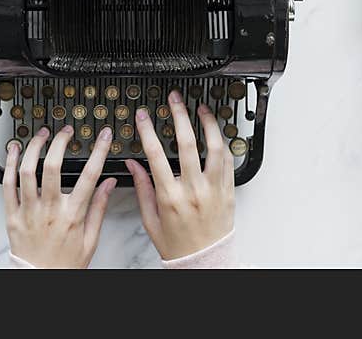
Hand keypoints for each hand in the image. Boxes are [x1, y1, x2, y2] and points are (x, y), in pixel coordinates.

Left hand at [4, 124, 116, 267]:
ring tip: (41, 135)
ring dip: (34, 147)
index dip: (99, 151)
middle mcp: (49, 210)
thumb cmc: (65, 264)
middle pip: (53, 167)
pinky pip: (7, 185)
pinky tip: (14, 150)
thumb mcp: (91, 240)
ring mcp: (28, 212)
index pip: (89, 175)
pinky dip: (9, 164)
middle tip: (66, 131)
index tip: (104, 136)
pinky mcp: (11, 216)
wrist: (40, 282)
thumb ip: (99, 208)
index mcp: (72, 215)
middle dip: (60, 142)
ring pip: (27, 171)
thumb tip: (109, 183)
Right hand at [125, 90, 234, 260]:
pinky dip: (222, 144)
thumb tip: (133, 165)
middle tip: (175, 99)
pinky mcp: (228, 192)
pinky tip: (216, 134)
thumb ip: (143, 189)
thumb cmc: (178, 246)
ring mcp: (214, 190)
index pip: (156, 155)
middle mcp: (194, 190)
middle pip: (187, 143)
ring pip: (215, 148)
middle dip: (179, 115)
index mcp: (170, 197)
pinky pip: (228, 162)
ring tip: (202, 108)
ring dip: (208, 124)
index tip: (144, 116)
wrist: (205, 263)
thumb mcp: (151, 220)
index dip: (148, 131)